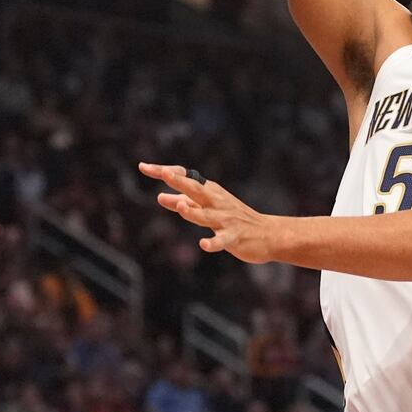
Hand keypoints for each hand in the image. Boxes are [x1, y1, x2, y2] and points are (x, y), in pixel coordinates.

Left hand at [141, 162, 278, 262]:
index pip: (186, 177)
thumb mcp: (207, 209)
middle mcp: (217, 202)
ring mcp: (226, 219)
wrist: (268, 234)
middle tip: (164, 173)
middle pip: (196, 190)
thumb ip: (184, 204)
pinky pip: (222, 240)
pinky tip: (204, 244)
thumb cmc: (234, 219)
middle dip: (180, 182)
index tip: (143, 166)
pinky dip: (213, 243)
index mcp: (210, 192)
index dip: (165, 172)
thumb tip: (159, 196)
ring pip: (206, 215)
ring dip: (193, 212)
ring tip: (181, 207)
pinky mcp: (234, 237)